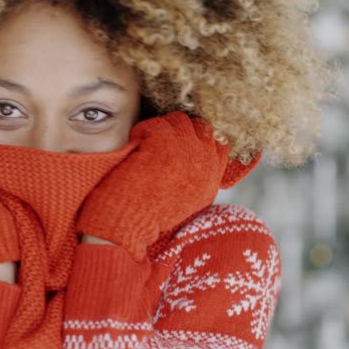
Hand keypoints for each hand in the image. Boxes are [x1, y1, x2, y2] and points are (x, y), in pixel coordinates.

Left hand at [76, 111, 229, 261]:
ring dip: (161, 129)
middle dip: (179, 130)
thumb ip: (199, 175)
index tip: (179, 145)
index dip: (197, 139)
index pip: (219, 142)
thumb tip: (198, 151)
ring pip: (178, 120)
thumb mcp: (188, 200)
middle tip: (160, 144)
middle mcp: (205, 164)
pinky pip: (155, 124)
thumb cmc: (150, 215)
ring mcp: (187, 152)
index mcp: (211, 179)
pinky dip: (141, 132)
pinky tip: (136, 150)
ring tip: (146, 148)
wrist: (129, 227)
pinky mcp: (164, 143)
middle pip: (200, 126)